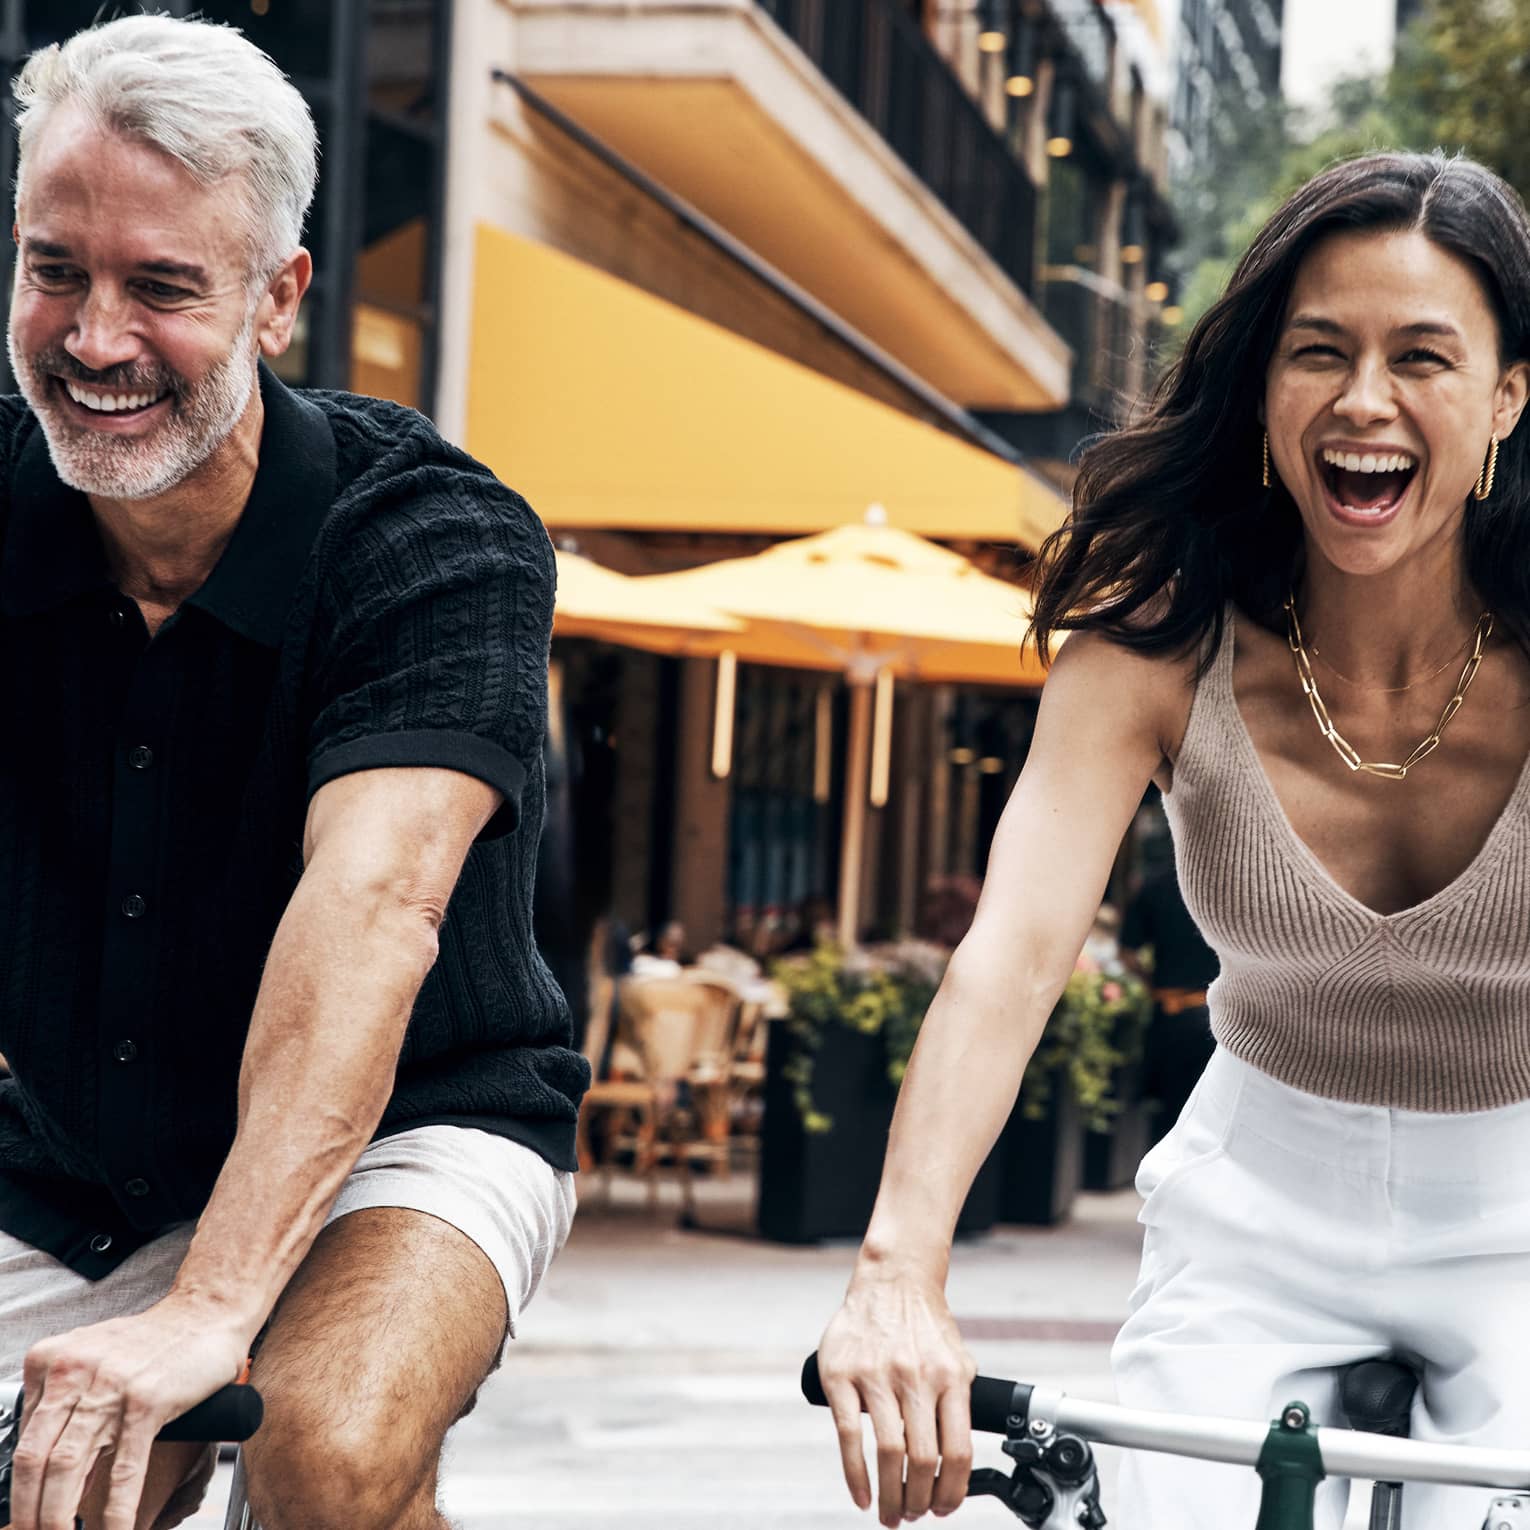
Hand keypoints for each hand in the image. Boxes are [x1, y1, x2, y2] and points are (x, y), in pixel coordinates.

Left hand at [10, 1296, 248, 1529]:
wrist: (207, 1312)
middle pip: (33, 1459)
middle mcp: (74, 1370)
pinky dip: (117, 1510)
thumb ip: (67, 1406)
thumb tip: (48, 1472)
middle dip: (27, 1512)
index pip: (22, 1439)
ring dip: (57, 1518)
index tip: (24, 1514)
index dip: (20, 1487)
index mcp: (52, 1360)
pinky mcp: (148, 1402)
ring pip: (67, 1467)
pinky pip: (124, 1469)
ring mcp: (111, 1386)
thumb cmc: (152, 1341)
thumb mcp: (93, 1362)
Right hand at [817, 1267, 976, 1525]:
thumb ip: (961, 1405)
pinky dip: (855, 1474)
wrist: (892, 1281)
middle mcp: (916, 1376)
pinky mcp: (842, 1374)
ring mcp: (877, 1375)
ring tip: (890, 1514)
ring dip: (890, 1496)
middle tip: (911, 1516)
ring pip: (888, 1453)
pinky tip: (861, 1494)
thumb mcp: (958, 1360)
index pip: (958, 1452)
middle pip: (922, 1460)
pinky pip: (849, 1435)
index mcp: (950, 1377)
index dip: (952, 1492)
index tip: (943, 1509)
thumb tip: (960, 1462)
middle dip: (918, 1501)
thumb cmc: (925, 1327)